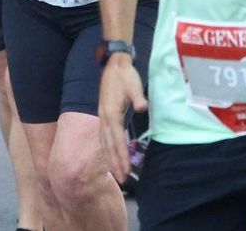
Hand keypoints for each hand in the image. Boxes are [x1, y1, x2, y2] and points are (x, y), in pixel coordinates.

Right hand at [98, 58, 147, 183]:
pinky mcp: (104, 116)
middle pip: (109, 145)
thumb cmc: (126, 75)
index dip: (121, 155)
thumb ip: (138, 97)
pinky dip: (107, 150)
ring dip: (111, 159)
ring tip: (117, 174)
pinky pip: (104, 138)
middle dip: (115, 163)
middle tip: (123, 179)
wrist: (114, 65)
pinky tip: (110, 157)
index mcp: (111, 112)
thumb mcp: (134, 84)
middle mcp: (104, 118)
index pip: (117, 139)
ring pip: (105, 143)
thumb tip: (142, 107)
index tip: (126, 169)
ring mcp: (103, 117)